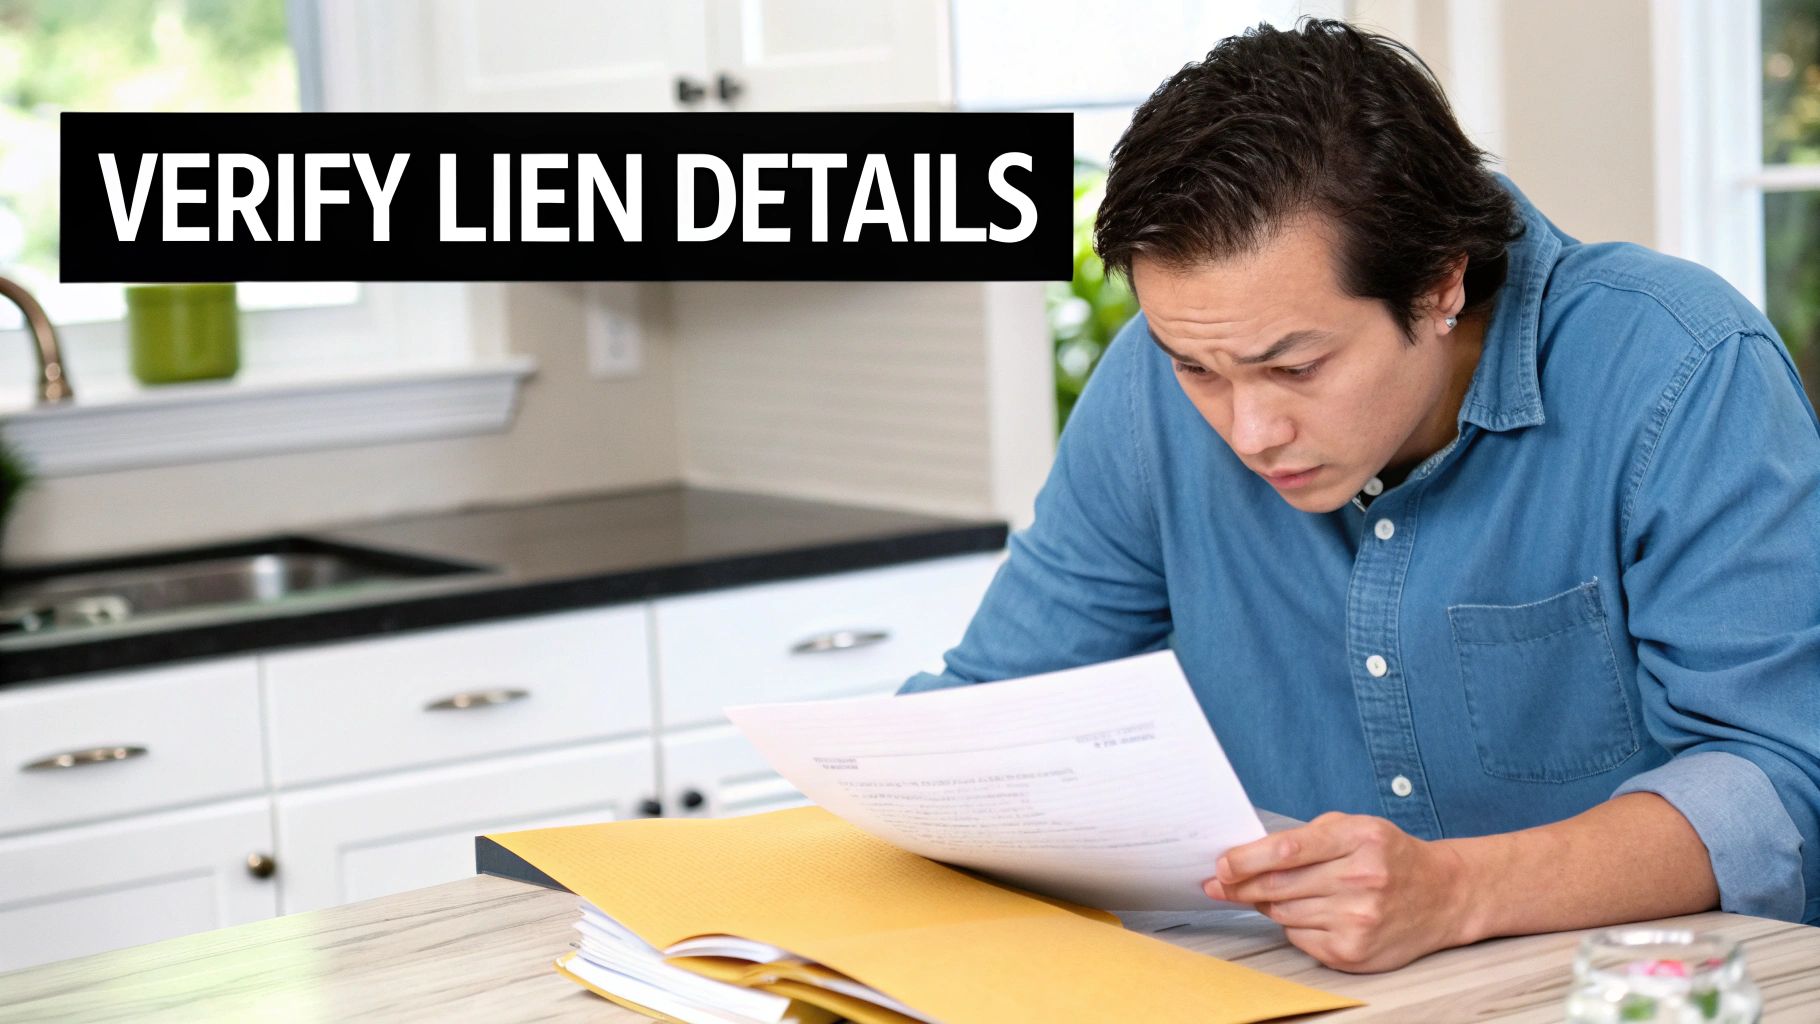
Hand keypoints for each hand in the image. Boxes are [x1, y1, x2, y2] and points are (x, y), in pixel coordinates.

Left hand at [1202, 811, 1474, 972]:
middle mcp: (1362, 879)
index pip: (1288, 850)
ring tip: (1269, 893)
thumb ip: (1307, 836)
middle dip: (1241, 885)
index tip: (1222, 864)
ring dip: (1267, 903)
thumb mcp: (1356, 828)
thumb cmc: (1390, 857)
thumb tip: (1249, 855)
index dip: (1246, 859)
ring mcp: (1359, 920)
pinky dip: (1293, 925)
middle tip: (1220, 883)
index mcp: (1360, 839)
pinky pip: (1299, 938)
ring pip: (1284, 912)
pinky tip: (1308, 913)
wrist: (1444, 895)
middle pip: (1279, 885)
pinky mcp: (1354, 951)